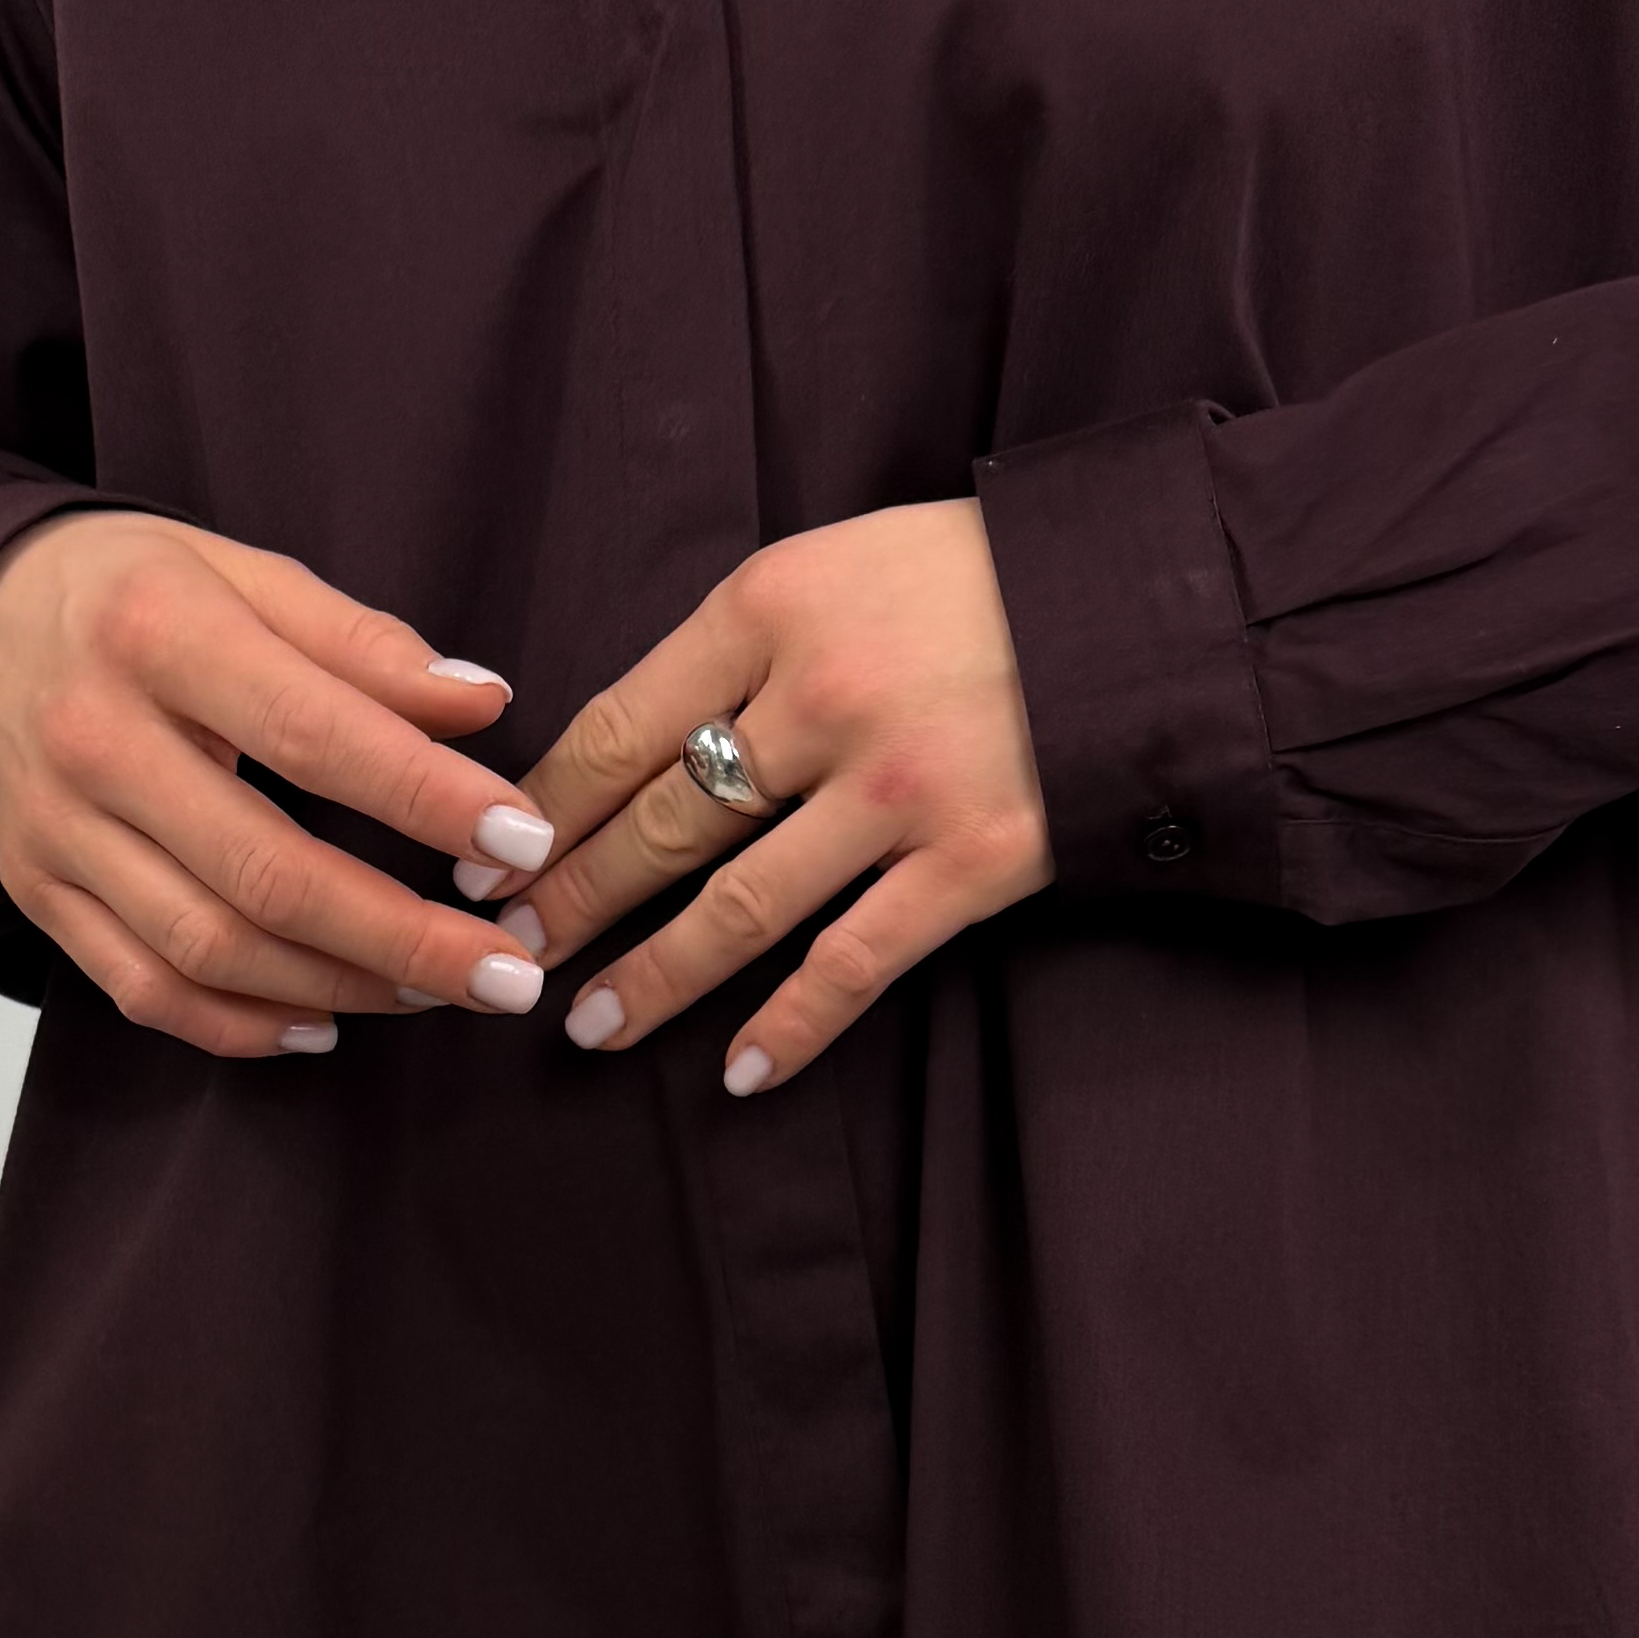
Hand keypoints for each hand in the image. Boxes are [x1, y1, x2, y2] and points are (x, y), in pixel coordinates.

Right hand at [0, 511, 558, 1050]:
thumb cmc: (124, 591)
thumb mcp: (238, 570)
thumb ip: (361, 642)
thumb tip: (483, 707)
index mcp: (156, 634)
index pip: (311, 733)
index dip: (426, 798)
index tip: (524, 839)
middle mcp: (96, 741)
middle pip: (266, 872)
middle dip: (405, 937)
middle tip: (508, 974)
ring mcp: (58, 831)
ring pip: (211, 949)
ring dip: (341, 988)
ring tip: (438, 993)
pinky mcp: (38, 892)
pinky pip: (144, 989)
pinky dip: (240, 1026)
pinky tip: (324, 1026)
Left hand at [488, 501, 1050, 1092]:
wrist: (1149, 602)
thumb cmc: (978, 579)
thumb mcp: (838, 566)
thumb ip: (743, 645)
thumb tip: (633, 747)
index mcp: (773, 607)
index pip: (621, 724)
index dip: (545, 808)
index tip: (489, 859)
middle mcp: (822, 699)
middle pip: (662, 822)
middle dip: (574, 897)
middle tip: (509, 949)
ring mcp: (897, 789)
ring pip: (738, 906)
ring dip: (652, 975)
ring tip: (589, 1023)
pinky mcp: (969, 862)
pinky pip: (853, 963)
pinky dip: (790, 1026)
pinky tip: (737, 1071)